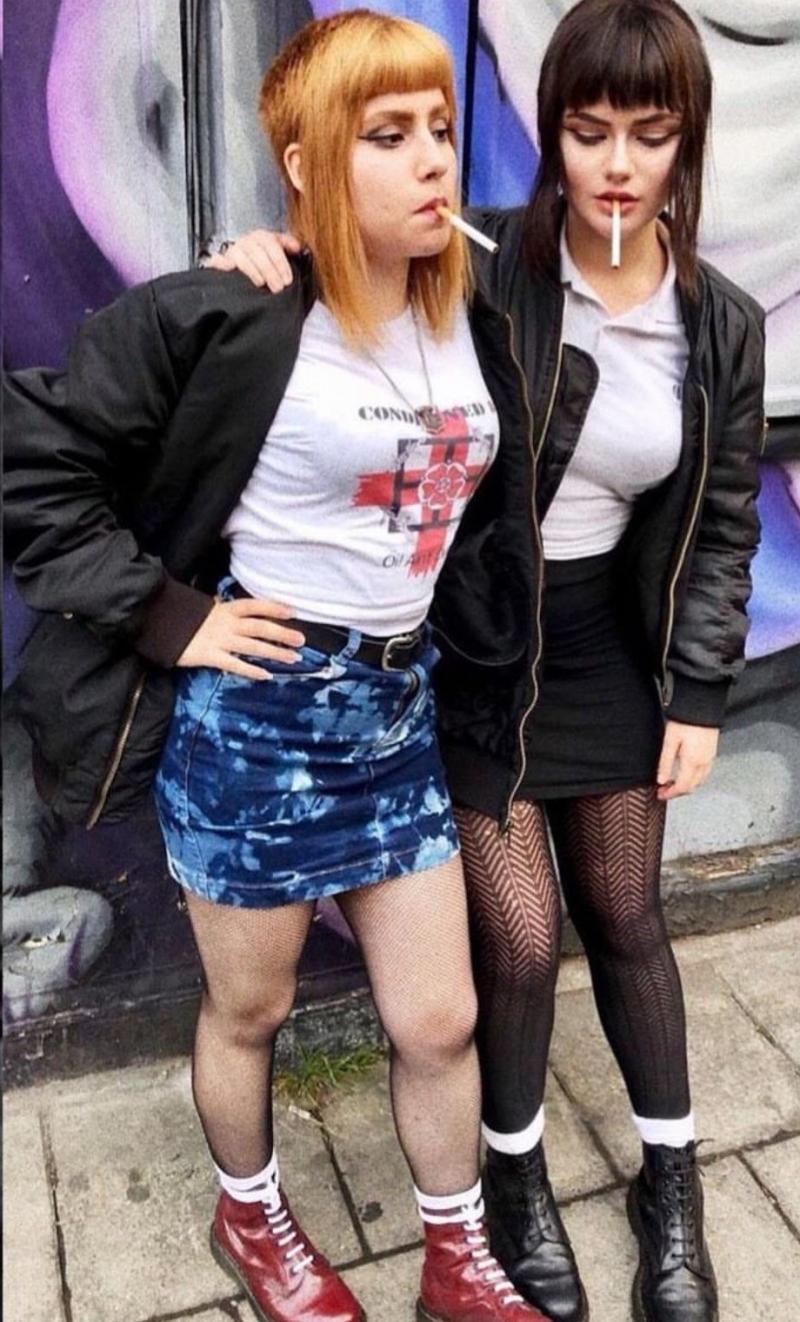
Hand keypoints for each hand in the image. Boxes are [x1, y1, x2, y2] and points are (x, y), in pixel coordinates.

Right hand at [176, 598, 305, 679]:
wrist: (160, 624)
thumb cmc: (185, 617)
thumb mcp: (207, 608)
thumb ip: (225, 610)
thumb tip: (242, 611)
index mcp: (226, 609)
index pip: (256, 606)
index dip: (275, 608)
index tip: (293, 612)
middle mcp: (227, 623)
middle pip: (260, 628)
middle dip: (282, 634)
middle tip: (301, 640)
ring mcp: (220, 640)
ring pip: (253, 647)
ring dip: (275, 653)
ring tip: (293, 658)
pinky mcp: (211, 656)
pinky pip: (235, 665)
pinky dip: (251, 670)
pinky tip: (266, 676)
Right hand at [206, 230, 301, 291]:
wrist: (243, 261)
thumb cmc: (265, 258)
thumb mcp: (278, 249)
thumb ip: (288, 245)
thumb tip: (298, 247)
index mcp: (261, 237)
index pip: (271, 245)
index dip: (280, 263)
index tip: (288, 280)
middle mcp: (246, 241)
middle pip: (257, 252)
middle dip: (269, 271)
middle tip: (278, 288)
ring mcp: (232, 250)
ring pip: (241, 257)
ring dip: (252, 270)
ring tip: (261, 283)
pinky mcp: (220, 261)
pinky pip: (218, 260)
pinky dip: (222, 264)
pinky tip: (229, 269)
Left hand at [656, 720, 719, 800]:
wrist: (702, 706)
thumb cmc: (685, 720)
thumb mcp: (669, 741)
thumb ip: (665, 762)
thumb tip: (660, 780)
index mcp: (692, 762)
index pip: (682, 787)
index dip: (670, 794)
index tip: (660, 794)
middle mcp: (704, 763)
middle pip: (691, 787)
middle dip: (677, 792)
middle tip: (664, 790)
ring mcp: (710, 758)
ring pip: (699, 782)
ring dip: (686, 786)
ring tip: (672, 782)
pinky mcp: (712, 753)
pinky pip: (704, 773)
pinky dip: (694, 778)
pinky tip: (685, 773)